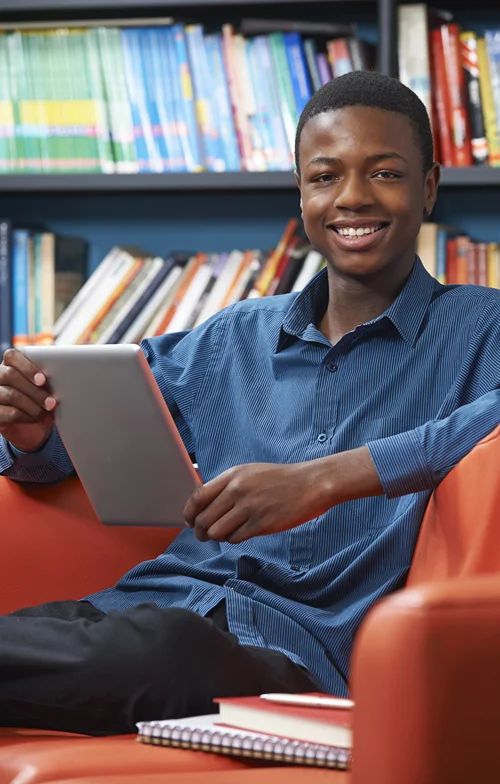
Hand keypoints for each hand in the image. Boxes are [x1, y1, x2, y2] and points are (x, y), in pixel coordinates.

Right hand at [0, 348, 56, 451]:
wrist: (29, 427)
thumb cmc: (39, 401)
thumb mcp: (44, 388)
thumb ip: (46, 379)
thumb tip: (63, 378)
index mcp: (9, 364)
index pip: (12, 356)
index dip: (27, 367)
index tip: (43, 380)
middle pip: (10, 375)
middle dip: (35, 390)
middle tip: (52, 402)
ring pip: (11, 395)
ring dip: (33, 405)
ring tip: (47, 412)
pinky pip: (9, 413)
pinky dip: (26, 417)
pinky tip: (36, 419)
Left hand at [183, 461, 334, 543]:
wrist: (310, 484)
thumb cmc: (280, 479)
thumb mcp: (250, 473)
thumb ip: (228, 485)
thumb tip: (204, 504)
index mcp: (233, 475)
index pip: (198, 497)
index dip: (189, 513)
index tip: (189, 521)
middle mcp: (238, 490)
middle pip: (204, 518)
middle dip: (200, 531)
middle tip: (204, 535)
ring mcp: (249, 508)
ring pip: (216, 531)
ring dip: (217, 537)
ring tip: (224, 534)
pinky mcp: (261, 524)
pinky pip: (235, 538)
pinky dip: (233, 539)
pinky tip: (240, 533)